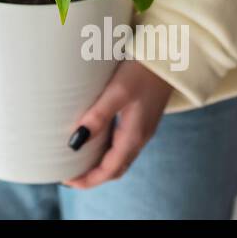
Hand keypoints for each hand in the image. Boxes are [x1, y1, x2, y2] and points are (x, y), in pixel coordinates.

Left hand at [64, 61, 173, 189]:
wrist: (169, 56)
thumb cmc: (142, 72)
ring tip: (78, 161)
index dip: (89, 179)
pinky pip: (123, 144)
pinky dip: (107, 151)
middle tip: (69, 175)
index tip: (67, 181)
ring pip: (120, 157)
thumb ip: (98, 116)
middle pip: (115, 168)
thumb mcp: (117, 92)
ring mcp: (143, 128)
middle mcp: (140, 137)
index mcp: (134, 136)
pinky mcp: (142, 118)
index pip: (109, 169)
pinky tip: (95, 140)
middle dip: (93, 176)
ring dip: (100, 165)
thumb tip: (75, 142)